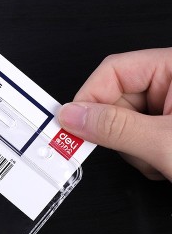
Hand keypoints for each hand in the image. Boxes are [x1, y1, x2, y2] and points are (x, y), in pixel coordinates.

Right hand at [58, 48, 171, 180]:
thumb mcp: (164, 141)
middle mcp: (170, 85)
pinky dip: (141, 155)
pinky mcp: (166, 128)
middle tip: (126, 148)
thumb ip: (115, 128)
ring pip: (122, 123)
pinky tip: (161, 163)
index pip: (113, 71)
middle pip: (115, 100)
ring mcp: (169, 108)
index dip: (89, 98)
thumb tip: (72, 116)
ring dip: (131, 149)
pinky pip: (134, 137)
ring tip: (156, 159)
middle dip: (116, 132)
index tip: (72, 124)